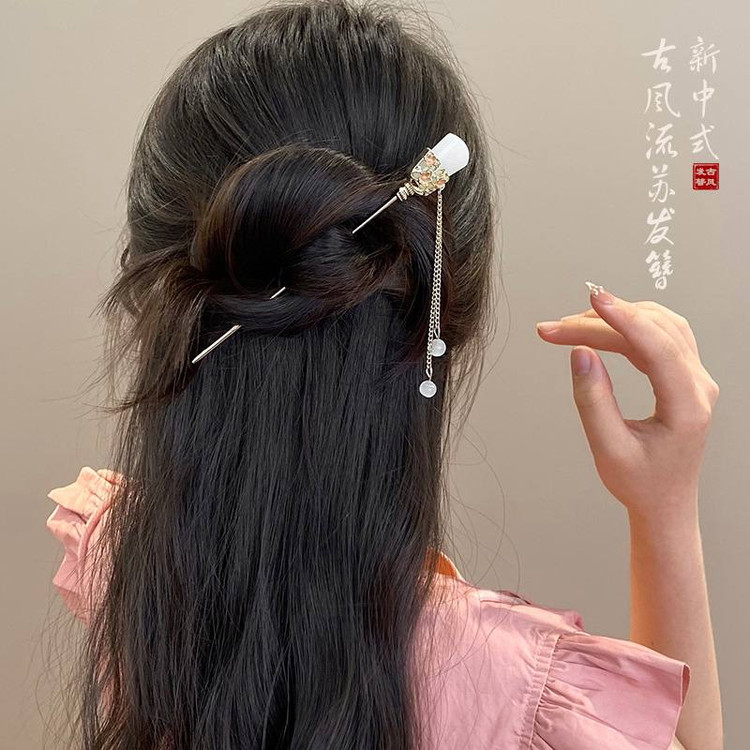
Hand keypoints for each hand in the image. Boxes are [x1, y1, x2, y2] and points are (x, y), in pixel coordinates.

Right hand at [535, 286, 719, 519]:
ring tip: (571, 326)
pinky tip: (600, 329)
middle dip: (602, 322)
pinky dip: (627, 326)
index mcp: (688, 407)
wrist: (665, 502)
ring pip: (659, 325)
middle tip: (556, 328)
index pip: (658, 347)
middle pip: (653, 330)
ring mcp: (695, 378)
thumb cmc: (640, 483)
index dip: (623, 320)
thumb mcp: (608, 448)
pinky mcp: (684, 375)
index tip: (592, 301)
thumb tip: (580, 354)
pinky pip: (660, 335)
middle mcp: (699, 386)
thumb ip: (593, 401)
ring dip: (615, 319)